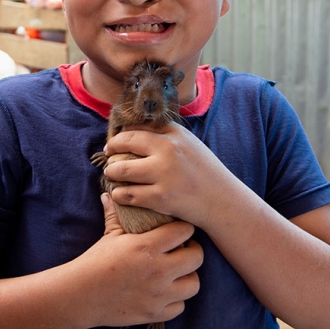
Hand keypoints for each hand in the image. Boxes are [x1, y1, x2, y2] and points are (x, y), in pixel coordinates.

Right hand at [78, 193, 202, 328]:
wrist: (79, 295)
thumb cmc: (94, 262)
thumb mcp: (108, 236)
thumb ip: (115, 215)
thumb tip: (109, 194)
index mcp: (147, 246)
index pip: (184, 231)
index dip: (183, 228)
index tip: (178, 230)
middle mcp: (158, 270)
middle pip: (196, 257)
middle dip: (191, 251)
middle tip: (182, 250)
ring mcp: (158, 294)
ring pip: (193, 284)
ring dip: (187, 277)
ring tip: (176, 273)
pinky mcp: (155, 313)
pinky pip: (180, 306)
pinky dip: (175, 299)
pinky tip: (165, 292)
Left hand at [102, 123, 237, 228]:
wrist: (222, 201)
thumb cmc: (204, 172)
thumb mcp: (189, 144)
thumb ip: (165, 135)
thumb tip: (134, 130)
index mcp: (174, 134)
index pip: (136, 127)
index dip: (120, 135)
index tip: (114, 143)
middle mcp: (168, 149)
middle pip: (125, 143)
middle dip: (111, 150)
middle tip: (107, 156)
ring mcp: (163, 174)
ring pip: (121, 170)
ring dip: (112, 172)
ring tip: (111, 175)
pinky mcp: (160, 197)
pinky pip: (128, 194)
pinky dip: (119, 194)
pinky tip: (119, 194)